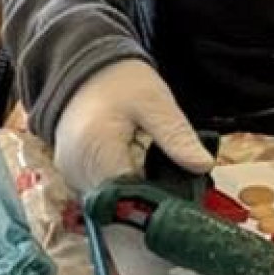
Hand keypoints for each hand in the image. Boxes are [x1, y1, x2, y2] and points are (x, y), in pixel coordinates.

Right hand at [51, 59, 211, 198]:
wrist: (80, 68)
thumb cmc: (118, 81)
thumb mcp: (155, 102)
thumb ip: (177, 136)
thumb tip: (203, 166)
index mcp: (96, 149)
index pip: (131, 197)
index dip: (159, 201)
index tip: (184, 196)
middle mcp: (76, 169)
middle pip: (119, 206)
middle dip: (149, 200)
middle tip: (177, 184)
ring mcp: (70, 175)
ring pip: (110, 205)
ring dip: (135, 197)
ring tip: (157, 176)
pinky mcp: (71, 175)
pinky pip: (100, 194)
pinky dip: (120, 189)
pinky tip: (138, 172)